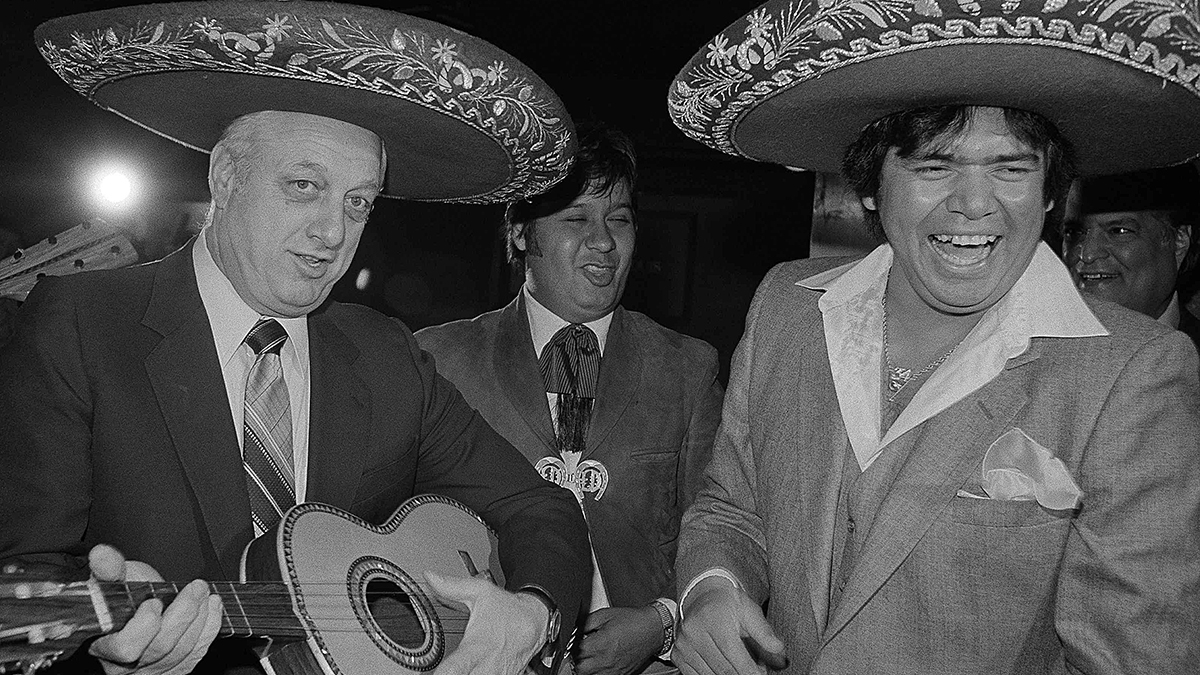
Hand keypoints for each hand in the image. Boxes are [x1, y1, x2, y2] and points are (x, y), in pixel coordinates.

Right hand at [85, 545, 222, 674]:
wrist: (141, 607)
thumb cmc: (125, 597)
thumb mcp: (115, 580)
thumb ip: (109, 569)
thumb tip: (101, 554)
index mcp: (106, 644)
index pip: (126, 647)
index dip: (145, 625)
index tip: (154, 601)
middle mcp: (126, 665)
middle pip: (161, 647)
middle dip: (184, 614)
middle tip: (195, 588)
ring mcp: (151, 669)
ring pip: (182, 651)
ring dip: (200, 618)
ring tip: (203, 593)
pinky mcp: (174, 669)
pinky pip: (196, 654)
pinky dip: (209, 628)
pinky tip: (212, 607)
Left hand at [425, 571, 545, 674]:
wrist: (537, 621)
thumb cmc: (508, 609)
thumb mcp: (481, 592)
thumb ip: (452, 586)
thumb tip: (430, 577)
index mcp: (476, 647)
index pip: (453, 670)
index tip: (428, 673)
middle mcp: (486, 667)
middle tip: (441, 668)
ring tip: (456, 668)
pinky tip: (474, 668)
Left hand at [575, 606, 661, 674]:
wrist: (653, 630)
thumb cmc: (632, 621)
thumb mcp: (605, 615)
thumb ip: (585, 623)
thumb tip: (573, 629)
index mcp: (601, 643)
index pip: (576, 652)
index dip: (571, 646)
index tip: (573, 641)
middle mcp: (606, 660)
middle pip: (579, 668)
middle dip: (575, 660)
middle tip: (578, 651)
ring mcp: (613, 670)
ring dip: (584, 667)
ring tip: (588, 657)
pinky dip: (596, 672)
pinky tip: (598, 662)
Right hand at [673, 578, 785, 674]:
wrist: (702, 597)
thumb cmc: (728, 604)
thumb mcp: (749, 610)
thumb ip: (764, 631)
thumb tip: (779, 651)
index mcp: (714, 620)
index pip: (734, 656)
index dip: (751, 671)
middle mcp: (695, 633)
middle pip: (724, 669)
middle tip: (756, 672)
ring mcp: (684, 646)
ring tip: (741, 667)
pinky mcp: (678, 655)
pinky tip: (725, 667)